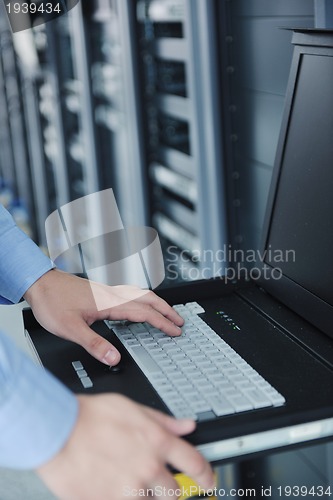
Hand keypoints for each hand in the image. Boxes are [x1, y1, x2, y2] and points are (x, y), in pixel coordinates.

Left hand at [24, 269, 183, 365]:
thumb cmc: (52, 302)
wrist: (40, 284)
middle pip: (147, 299)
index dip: (161, 322)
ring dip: (156, 303)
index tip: (175, 330)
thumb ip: (94, 344)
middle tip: (180, 320)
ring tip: (166, 312)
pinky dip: (143, 300)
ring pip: (140, 294)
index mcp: (109, 303)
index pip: (143, 313)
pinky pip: (130, 294)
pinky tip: (139, 306)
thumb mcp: (70, 329)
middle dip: (166, 310)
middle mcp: (112, 295)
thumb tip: (113, 358)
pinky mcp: (101, 292)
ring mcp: (107, 292)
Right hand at [37, 394, 213, 499]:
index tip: (208, 480)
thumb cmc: (90, 416)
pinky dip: (121, 498)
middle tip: (151, 477)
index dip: (207, 475)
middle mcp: (148, 468)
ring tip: (126, 479)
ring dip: (143, 495)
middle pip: (174, 491)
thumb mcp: (131, 407)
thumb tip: (186, 425)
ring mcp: (129, 490)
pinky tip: (110, 484)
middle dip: (167, 486)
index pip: (195, 463)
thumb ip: (163, 420)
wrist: (57, 431)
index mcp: (156, 441)